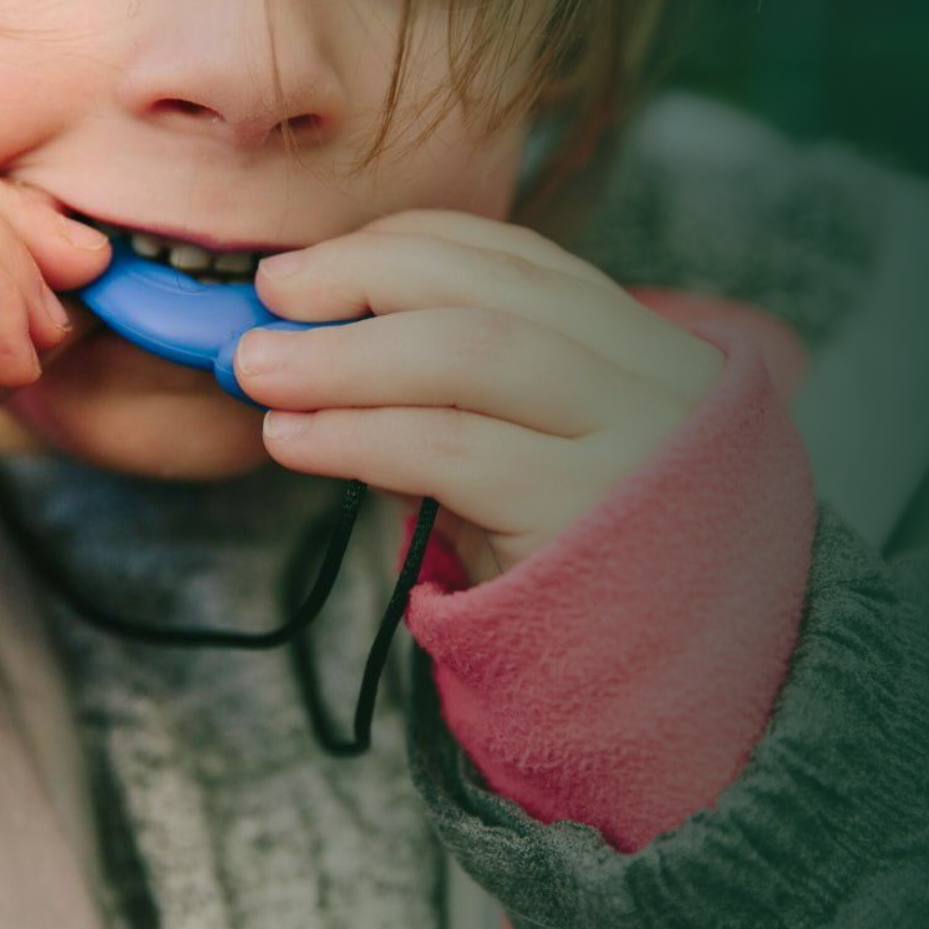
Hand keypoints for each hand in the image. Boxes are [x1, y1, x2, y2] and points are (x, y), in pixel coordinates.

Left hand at [236, 210, 725, 581]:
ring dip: (345, 353)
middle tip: (272, 294)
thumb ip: (461, 402)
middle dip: (367, 276)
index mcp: (652, 351)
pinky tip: (298, 439)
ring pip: (469, 351)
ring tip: (262, 370)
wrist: (666, 682)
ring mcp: (630, 440)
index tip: (319, 261)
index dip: (410, 246)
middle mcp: (657, 379)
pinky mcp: (581, 509)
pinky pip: (447, 448)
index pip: (524, 261)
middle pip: (494, 289)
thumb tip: (312, 346)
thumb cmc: (584, 567)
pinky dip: (355, 432)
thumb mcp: (541, 461)